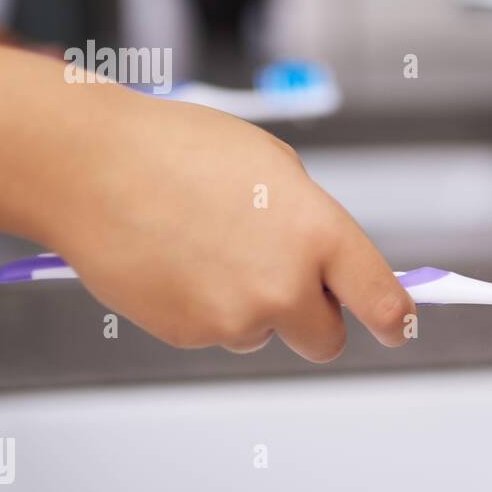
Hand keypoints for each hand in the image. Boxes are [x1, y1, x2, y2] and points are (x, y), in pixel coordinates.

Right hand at [44, 89, 413, 360]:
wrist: (93, 167)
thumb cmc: (181, 151)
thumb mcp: (276, 168)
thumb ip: (313, 223)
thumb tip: (331, 265)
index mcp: (319, 235)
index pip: (381, 301)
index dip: (395, 321)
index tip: (398, 329)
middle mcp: (285, 286)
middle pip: (326, 340)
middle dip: (315, 320)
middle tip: (286, 283)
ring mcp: (236, 317)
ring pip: (264, 334)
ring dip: (252, 307)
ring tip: (208, 249)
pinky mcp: (190, 334)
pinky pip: (216, 332)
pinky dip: (205, 308)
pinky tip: (178, 261)